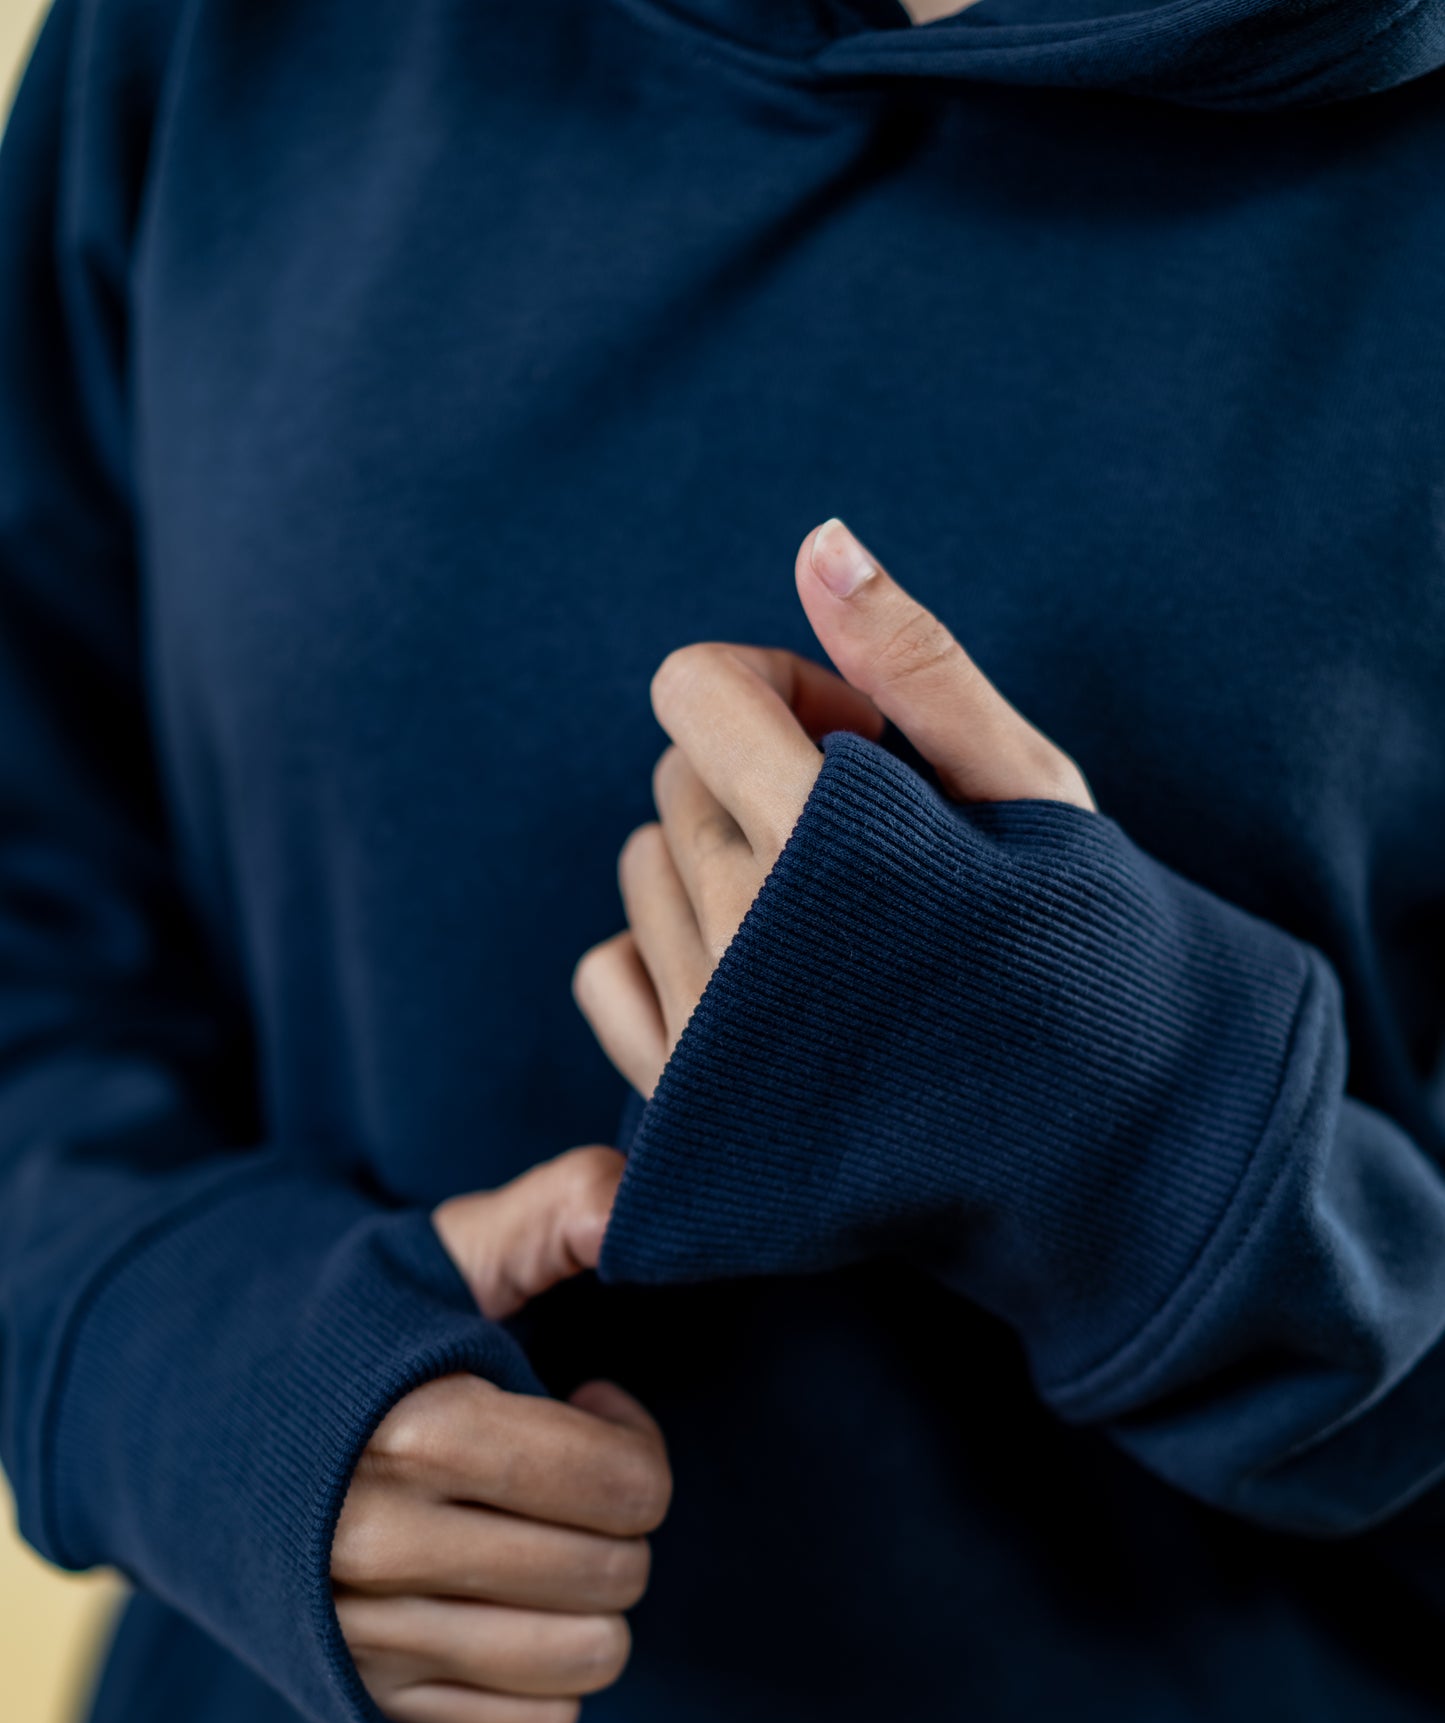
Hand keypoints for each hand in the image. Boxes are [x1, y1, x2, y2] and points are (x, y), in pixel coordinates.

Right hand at [331, 1147, 670, 1722]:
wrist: (196, 1423)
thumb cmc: (356, 1332)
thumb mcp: (443, 1255)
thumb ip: (551, 1210)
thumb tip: (628, 1206)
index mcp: (418, 1429)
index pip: (619, 1485)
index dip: (635, 1444)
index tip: (592, 1405)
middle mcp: (383, 1544)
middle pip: (612, 1574)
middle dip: (622, 1518)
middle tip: (572, 1474)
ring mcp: (368, 1634)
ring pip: (584, 1659)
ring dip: (595, 1595)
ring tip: (547, 1532)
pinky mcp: (365, 1698)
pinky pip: (533, 1720)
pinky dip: (550, 1665)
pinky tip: (513, 1595)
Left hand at [573, 517, 1094, 1096]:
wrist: (1104, 1158)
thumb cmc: (1090, 959)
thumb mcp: (1032, 791)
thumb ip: (919, 664)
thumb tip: (817, 541)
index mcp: (825, 843)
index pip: (694, 690)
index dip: (776, 687)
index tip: (857, 742)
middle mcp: (738, 939)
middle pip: (673, 779)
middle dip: (757, 779)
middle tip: (869, 845)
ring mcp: (701, 1035)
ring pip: (643, 870)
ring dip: (719, 867)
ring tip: (828, 929)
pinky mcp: (679, 1108)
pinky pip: (606, 973)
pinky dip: (665, 956)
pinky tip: (759, 984)